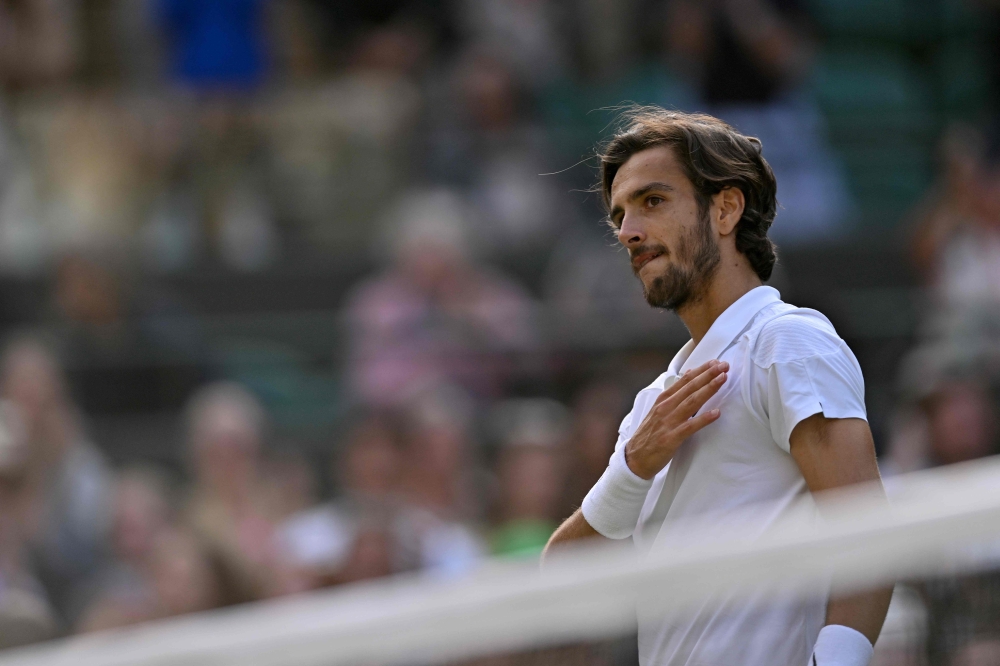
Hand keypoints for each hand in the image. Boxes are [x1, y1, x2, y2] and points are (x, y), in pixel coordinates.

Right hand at [624, 360, 728, 478]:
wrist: (635, 458)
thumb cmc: (650, 434)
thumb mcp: (659, 410)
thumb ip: (674, 395)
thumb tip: (689, 375)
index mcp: (663, 400)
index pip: (684, 380)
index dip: (701, 370)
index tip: (716, 362)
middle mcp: (665, 407)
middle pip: (690, 387)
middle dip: (708, 375)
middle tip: (724, 366)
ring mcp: (668, 422)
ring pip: (691, 402)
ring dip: (708, 389)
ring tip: (723, 380)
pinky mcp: (671, 438)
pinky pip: (690, 426)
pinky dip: (704, 419)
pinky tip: (716, 413)